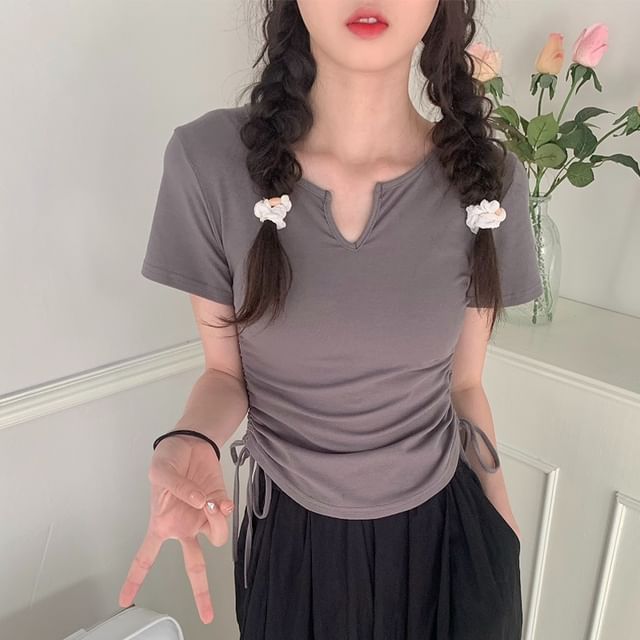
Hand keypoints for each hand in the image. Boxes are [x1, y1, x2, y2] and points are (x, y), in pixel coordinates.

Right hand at [118, 434, 234, 623]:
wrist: (191, 442)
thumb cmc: (169, 459)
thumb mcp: (161, 472)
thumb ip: (178, 490)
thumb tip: (200, 504)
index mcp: (162, 525)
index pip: (145, 558)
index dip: (134, 579)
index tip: (125, 599)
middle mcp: (184, 527)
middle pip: (193, 567)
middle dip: (201, 592)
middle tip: (207, 614)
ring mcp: (203, 517)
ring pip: (216, 537)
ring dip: (215, 522)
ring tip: (207, 501)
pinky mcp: (220, 503)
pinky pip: (226, 516)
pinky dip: (224, 509)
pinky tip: (218, 498)